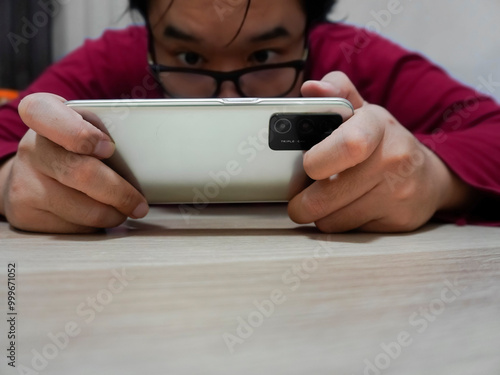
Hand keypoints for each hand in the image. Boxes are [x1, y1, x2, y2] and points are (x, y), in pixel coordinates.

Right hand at [0, 93, 148, 232]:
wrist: (32, 175)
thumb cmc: (72, 146)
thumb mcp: (84, 126)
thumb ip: (104, 131)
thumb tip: (145, 158)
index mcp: (44, 115)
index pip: (47, 114)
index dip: (79, 134)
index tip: (108, 148)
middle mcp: (31, 148)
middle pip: (80, 173)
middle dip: (119, 192)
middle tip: (139, 203)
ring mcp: (25, 182)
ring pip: (82, 209)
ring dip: (112, 214)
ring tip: (122, 209)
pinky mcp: (26, 214)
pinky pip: (73, 227)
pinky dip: (94, 224)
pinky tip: (96, 212)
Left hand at [289, 72, 473, 232]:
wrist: (429, 178)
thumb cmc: (383, 143)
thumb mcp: (363, 113)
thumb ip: (336, 94)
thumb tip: (311, 88)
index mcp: (376, 124)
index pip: (349, 144)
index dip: (319, 160)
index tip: (307, 166)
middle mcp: (392, 158)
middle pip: (326, 194)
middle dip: (302, 201)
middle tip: (298, 197)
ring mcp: (398, 192)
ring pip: (332, 219)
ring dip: (319, 215)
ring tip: (325, 201)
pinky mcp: (398, 221)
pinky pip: (348, 231)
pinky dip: (338, 224)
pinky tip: (346, 209)